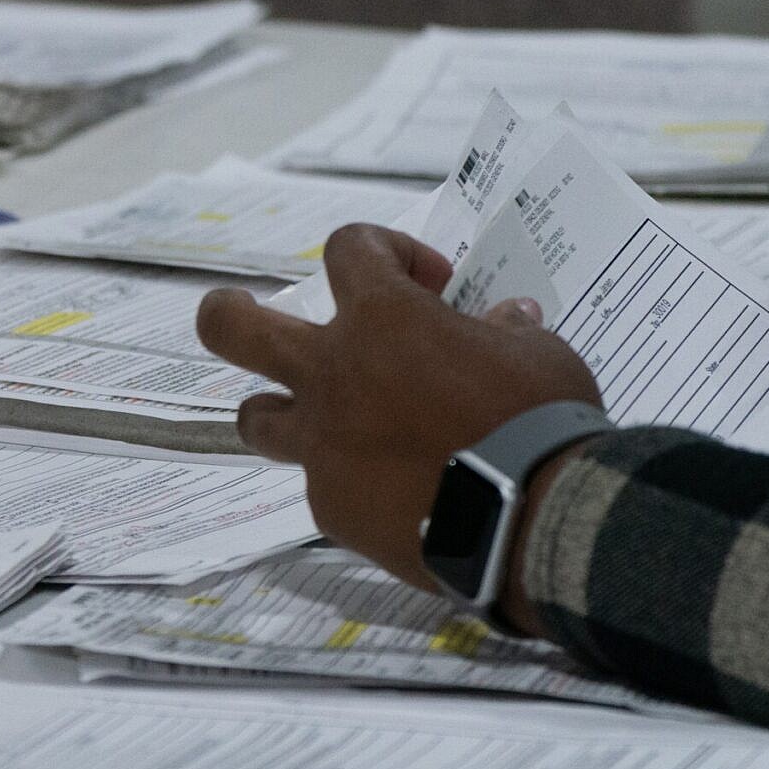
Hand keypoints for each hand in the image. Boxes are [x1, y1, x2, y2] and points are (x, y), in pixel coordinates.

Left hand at [195, 224, 601, 593]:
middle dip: (228, 311)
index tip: (430, 283)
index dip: (385, 251)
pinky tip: (398, 495)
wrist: (533, 519)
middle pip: (230, 327)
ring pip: (256, 419)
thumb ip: (504, 333)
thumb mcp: (538, 356)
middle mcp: (332, 375)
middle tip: (242, 310)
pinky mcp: (331, 508)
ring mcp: (322, 445)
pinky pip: (324, 485)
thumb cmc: (540, 421)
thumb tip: (505, 322)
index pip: (349, 249)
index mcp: (383, 319)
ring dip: (282, 411)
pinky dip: (353, 481)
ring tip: (322, 420)